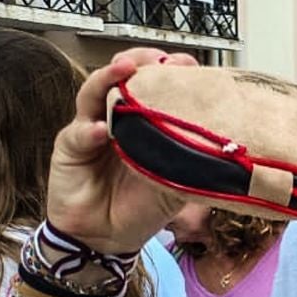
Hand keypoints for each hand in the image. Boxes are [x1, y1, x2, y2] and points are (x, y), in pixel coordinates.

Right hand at [48, 50, 189, 253]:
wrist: (106, 237)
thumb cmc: (142, 205)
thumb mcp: (177, 181)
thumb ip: (192, 158)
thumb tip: (227, 140)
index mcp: (146, 122)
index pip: (156, 86)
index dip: (170, 71)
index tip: (188, 65)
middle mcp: (117, 117)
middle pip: (123, 78)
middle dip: (139, 61)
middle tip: (156, 58)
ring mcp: (91, 127)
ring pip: (94, 93)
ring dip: (109, 79)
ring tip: (125, 69)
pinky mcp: (69, 147)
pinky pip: (78, 135)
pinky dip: (89, 132)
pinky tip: (101, 131)